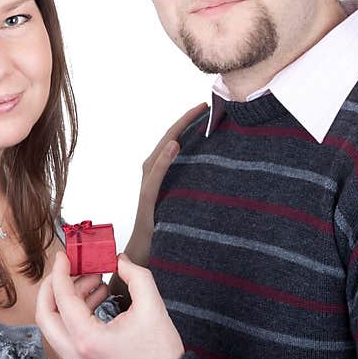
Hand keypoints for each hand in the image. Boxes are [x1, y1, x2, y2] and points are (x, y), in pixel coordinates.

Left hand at [36, 251, 183, 358]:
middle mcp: (76, 354)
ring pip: (56, 324)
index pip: (62, 298)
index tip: (64, 257)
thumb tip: (121, 261)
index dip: (61, 272)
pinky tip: (96, 297)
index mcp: (88, 340)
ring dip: (69, 297)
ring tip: (94, 281)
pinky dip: (76, 312)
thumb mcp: (152, 308)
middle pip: (45, 314)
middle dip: (54, 285)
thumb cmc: (160, 356)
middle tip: (68, 268)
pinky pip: (68, 333)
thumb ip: (136, 276)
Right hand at [128, 102, 207, 266]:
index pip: (174, 140)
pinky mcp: (147, 199)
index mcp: (159, 172)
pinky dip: (164, 160)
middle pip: (168, 139)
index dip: (187, 123)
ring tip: (193, 115)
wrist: (145, 253)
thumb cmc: (163, 229)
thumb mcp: (181, 203)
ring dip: (176, 131)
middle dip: (185, 120)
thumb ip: (188, 184)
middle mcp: (151, 174)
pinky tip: (175, 145)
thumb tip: (212, 172)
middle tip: (204, 105)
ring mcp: (148, 185)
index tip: (206, 108)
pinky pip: (155, 176)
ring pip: (160, 151)